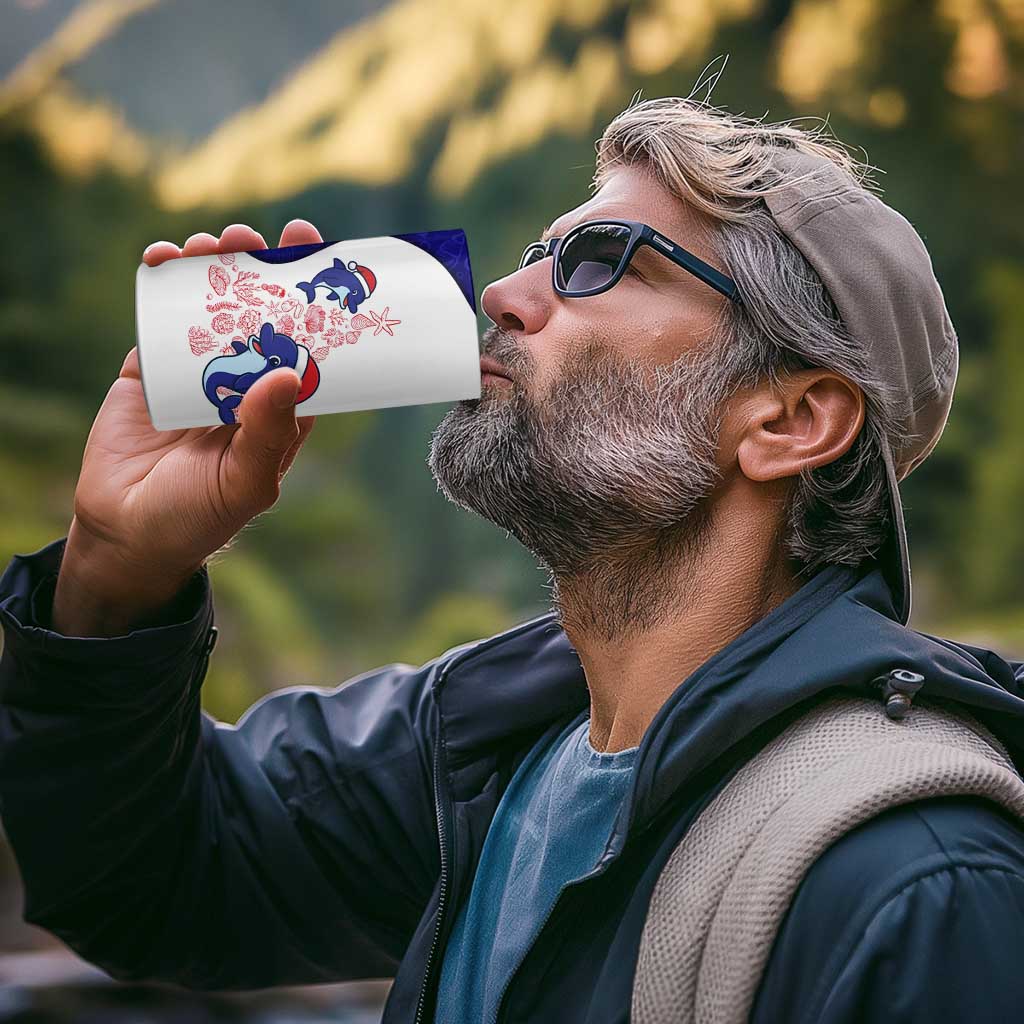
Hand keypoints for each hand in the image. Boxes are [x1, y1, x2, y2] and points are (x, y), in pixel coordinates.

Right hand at [53, 221, 321, 633]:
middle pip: (259, 311)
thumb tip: (288, 373)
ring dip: (213, 268)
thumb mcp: (246, 482)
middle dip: (259, 268)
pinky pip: (160, 317)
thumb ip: (268, 433)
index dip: (312, 298)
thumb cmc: (199, 516)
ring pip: (210, 306)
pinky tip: (165, 257)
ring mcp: (197, 371)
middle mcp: (245, 380)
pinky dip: (162, 282)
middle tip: (257, 236)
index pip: (305, 342)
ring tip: (212, 243)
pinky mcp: (152, 367)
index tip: (317, 253)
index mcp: (281, 405)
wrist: (127, 533)